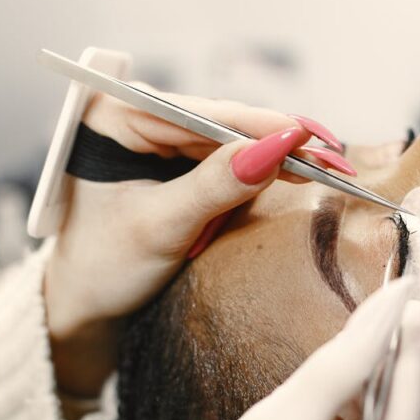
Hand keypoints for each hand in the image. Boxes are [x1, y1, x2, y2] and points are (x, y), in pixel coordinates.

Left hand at [43, 91, 349, 394]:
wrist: (86, 305)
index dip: (261, 126)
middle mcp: (135, 115)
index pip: (202, 113)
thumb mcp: (162, 227)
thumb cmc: (104, 268)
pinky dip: (257, 174)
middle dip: (275, 143)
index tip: (309, 138)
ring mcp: (156, 138)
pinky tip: (293, 175)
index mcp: (113, 116)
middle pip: (221, 122)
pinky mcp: (173, 162)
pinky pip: (224, 160)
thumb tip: (278, 149)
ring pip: (229, 140)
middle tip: (332, 158)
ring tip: (322, 167)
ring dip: (272, 159)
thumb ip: (216, 186)